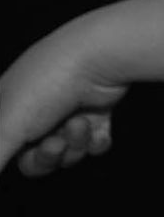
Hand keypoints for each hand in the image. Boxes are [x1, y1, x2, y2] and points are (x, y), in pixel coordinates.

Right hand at [0, 16, 129, 176]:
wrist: (102, 57)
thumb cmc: (47, 85)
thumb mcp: (7, 127)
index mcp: (6, 107)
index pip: (2, 145)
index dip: (12, 153)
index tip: (28, 145)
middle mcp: (35, 108)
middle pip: (35, 159)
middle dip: (47, 156)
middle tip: (56, 144)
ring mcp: (67, 109)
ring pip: (67, 153)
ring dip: (75, 143)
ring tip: (80, 122)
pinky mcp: (97, 111)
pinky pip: (94, 144)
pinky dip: (96, 142)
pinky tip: (98, 131)